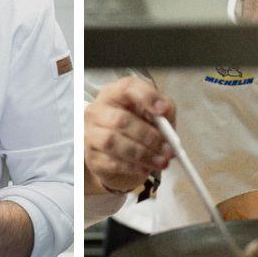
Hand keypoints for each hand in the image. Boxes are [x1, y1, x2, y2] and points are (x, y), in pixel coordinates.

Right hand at [84, 77, 175, 194]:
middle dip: (149, 136)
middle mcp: (97, 110)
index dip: (146, 97)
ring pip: (113, 142)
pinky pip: (111, 162)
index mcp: (114, 93)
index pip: (127, 88)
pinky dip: (132, 167)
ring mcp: (90, 134)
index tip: (162, 111)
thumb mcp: (153, 114)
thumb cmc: (137, 127)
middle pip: (121, 120)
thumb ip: (163, 110)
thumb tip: (165, 112)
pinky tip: (145, 169)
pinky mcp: (91, 157)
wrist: (119, 154)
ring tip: (161, 162)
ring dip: (142, 154)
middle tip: (168, 149)